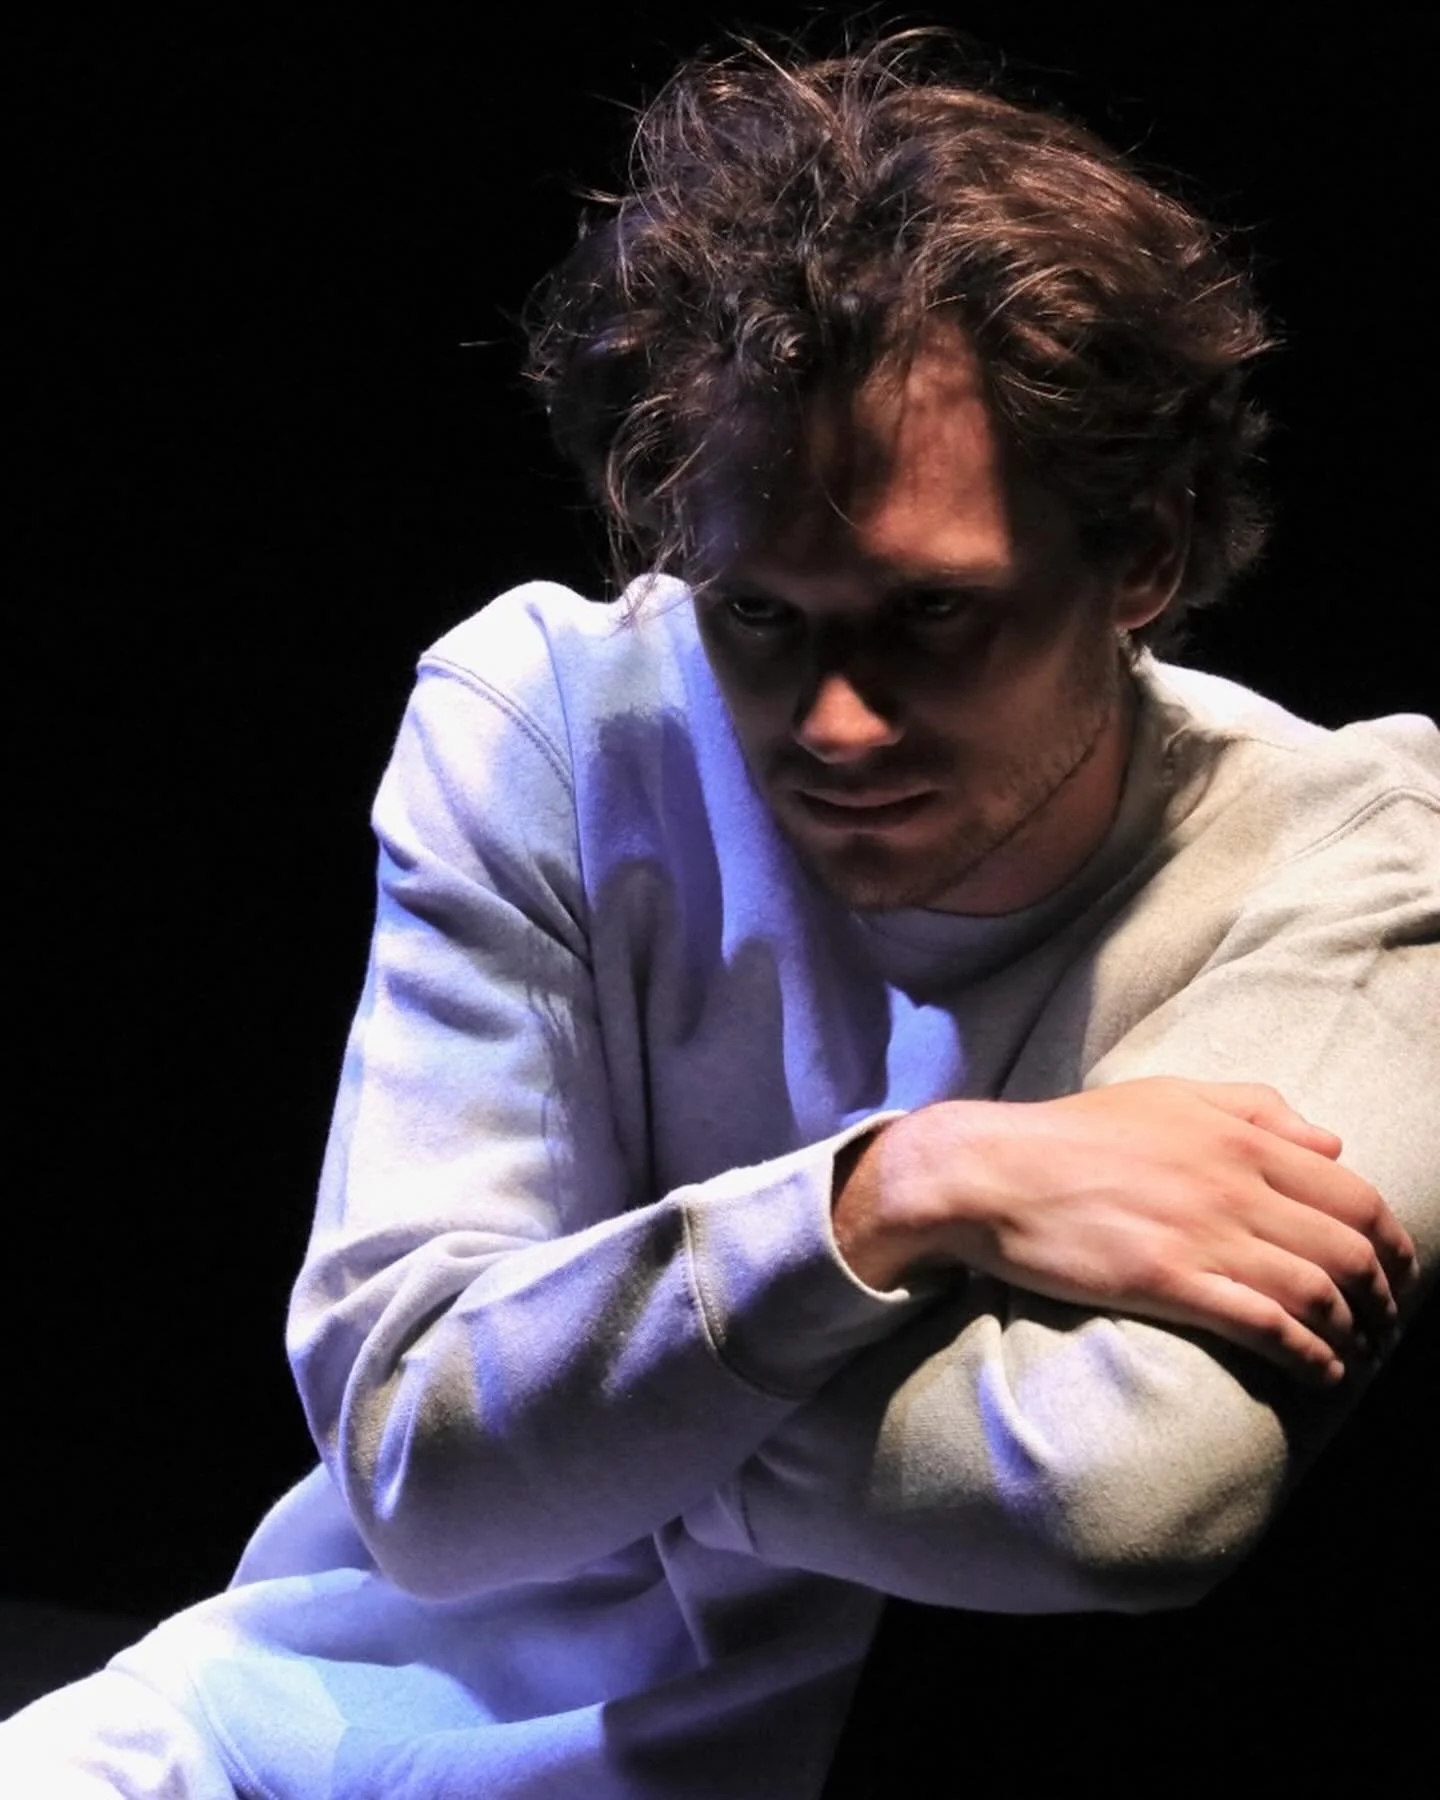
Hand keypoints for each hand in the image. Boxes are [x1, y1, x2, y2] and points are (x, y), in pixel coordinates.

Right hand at [833, 1077, 1418, 1386]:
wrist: (993, 1172)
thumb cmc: (1073, 1133)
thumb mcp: (1167, 1095)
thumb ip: (1254, 1108)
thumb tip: (1330, 1142)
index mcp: (1239, 1138)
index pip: (1353, 1195)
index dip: (1392, 1242)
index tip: (1398, 1271)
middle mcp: (1235, 1186)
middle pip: (1348, 1250)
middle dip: (1382, 1295)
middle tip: (1384, 1322)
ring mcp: (1204, 1236)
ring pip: (1317, 1292)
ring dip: (1353, 1333)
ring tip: (1356, 1355)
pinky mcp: (1169, 1283)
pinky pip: (1266, 1326)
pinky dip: (1308, 1356)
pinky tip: (1321, 1374)